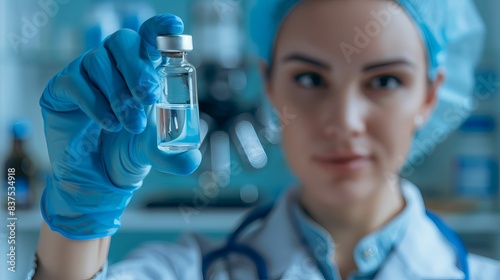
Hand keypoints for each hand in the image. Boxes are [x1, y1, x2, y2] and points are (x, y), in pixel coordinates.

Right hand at [40, 14, 200, 239]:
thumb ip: (174, 157)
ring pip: (99, 61)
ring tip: (131, 125)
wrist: (94, 175)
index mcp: (142, 70)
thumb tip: (192, 160)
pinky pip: (76, 82)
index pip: (150, 37)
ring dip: (119, 95)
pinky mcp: (62, 87)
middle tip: (148, 97)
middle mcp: (114, 64)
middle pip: (123, 40)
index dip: (161, 28)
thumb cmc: (127, 151)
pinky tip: (109, 124)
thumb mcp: (155, 154)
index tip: (175, 28)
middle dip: (138, 68)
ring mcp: (86, 72)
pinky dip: (95, 104)